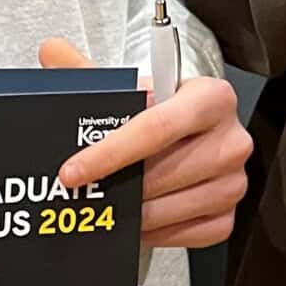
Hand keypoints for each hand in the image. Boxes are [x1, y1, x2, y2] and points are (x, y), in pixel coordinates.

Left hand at [42, 39, 251, 247]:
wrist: (200, 135)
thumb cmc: (168, 112)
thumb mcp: (136, 89)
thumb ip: (92, 73)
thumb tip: (51, 50)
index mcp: (212, 97)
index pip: (156, 127)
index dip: (109, 152)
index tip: (73, 171)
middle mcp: (232, 139)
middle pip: (159, 174)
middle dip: (116, 187)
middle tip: (83, 192)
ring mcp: (234, 181)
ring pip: (167, 209)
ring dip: (131, 212)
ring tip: (107, 205)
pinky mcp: (228, 217)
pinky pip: (182, 235)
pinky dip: (152, 232)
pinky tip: (136, 219)